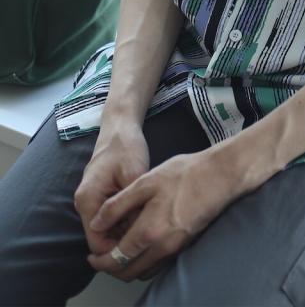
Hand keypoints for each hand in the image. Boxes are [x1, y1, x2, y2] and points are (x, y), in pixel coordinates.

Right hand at [73, 117, 149, 258]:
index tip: (142, 246)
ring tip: (147, 223)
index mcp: (88, 200)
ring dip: (124, 229)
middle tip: (148, 235)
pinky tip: (141, 212)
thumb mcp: (135, 174)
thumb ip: (133, 205)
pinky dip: (124, 218)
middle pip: (101, 237)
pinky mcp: (98, 195)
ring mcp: (90, 200)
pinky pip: (109, 216)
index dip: (119, 249)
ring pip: (106, 227)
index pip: (98, 242)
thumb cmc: (127, 147)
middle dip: (123, 240)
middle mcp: (84, 203)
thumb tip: (139, 232)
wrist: (120, 127)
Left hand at [85, 145, 244, 281]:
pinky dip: (145, 261)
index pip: (117, 258)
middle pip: (130, 272)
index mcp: (148, 232)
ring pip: (145, 270)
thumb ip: (118, 205)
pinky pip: (159, 263)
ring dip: (129, 267)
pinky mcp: (186, 244)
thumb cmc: (183, 174)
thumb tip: (97, 224)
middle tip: (101, 257)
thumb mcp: (145, 182)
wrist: (220, 175)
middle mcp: (162, 247)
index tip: (91, 256)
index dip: (100, 261)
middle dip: (111, 269)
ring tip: (119, 250)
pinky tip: (142, 244)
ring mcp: (176, 248)